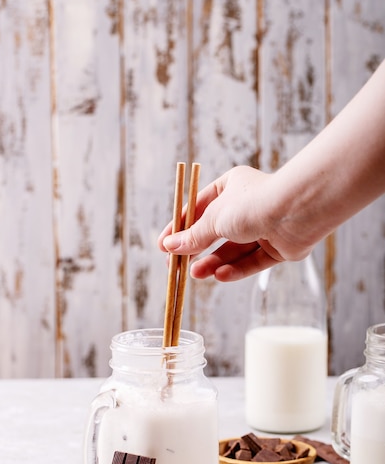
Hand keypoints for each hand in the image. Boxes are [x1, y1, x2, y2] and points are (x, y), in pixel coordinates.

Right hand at [158, 165, 307, 281]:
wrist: (298, 211)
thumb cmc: (253, 204)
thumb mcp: (214, 219)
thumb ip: (193, 236)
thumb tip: (169, 247)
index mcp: (231, 187)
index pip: (199, 208)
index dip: (180, 228)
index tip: (163, 245)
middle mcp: (248, 206)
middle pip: (216, 232)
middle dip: (196, 249)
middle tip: (176, 266)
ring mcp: (264, 227)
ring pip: (234, 249)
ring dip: (214, 262)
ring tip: (195, 275)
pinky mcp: (278, 247)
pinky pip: (253, 260)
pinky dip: (236, 269)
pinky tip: (220, 276)